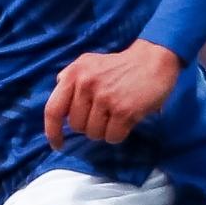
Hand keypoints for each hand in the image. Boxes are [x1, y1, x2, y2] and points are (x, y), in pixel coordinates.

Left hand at [44, 39, 182, 149]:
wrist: (153, 60)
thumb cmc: (120, 66)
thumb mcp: (89, 64)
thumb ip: (70, 80)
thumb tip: (58, 106)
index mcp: (74, 74)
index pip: (53, 109)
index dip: (52, 131)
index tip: (58, 144)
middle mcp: (86, 85)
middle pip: (77, 126)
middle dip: (89, 126)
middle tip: (104, 114)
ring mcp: (105, 98)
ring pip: (94, 134)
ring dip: (105, 131)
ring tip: (115, 115)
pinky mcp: (124, 110)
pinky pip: (112, 137)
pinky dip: (118, 134)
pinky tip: (126, 120)